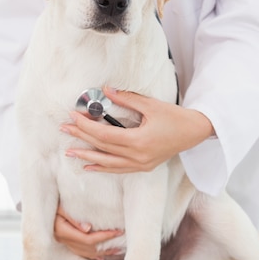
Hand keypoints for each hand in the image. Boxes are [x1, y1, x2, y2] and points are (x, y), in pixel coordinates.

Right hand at [54, 205, 123, 259]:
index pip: (88, 239)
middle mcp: (64, 240)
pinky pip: (80, 252)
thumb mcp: (60, 207)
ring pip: (86, 253)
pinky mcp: (65, 242)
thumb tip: (88, 228)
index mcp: (63, 231)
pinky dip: (92, 255)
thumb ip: (73, 217)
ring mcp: (64, 243)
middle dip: (107, 246)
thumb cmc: (49, 203)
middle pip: (89, 248)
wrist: (38, 209)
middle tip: (121, 239)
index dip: (104, 237)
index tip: (117, 231)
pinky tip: (101, 258)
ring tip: (116, 250)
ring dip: (102, 253)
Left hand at [60, 87, 213, 172]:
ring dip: (87, 157)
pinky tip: (89, 166)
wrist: (194, 132)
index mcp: (139, 141)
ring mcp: (140, 164)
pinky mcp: (143, 166)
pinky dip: (103, 167)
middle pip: (102, 148)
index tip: (74, 117)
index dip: (87, 127)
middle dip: (82, 138)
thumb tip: (106, 90)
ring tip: (69, 153)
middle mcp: (138, 156)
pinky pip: (118, 169)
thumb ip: (127, 99)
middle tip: (64, 129)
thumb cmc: (174, 117)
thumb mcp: (151, 105)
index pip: (104, 135)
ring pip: (108, 162)